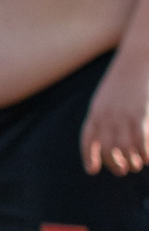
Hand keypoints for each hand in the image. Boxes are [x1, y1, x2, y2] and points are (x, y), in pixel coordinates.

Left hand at [81, 58, 148, 175]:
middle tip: (123, 170)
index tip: (92, 170)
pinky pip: (140, 142)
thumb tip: (106, 133)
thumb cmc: (124, 78)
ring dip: (131, 161)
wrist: (136, 59)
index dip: (89, 156)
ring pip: (123, 149)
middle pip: (106, 148)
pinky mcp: (139, 115)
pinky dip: (145, 154)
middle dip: (113, 163)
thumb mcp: (106, 97)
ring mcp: (122, 116)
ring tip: (136, 165)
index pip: (88, 139)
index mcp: (95, 111)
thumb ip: (103, 114)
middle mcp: (105, 116)